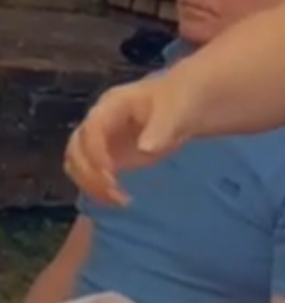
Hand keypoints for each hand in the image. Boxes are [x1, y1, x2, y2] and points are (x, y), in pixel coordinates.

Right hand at [65, 76, 196, 205]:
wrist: (190, 102)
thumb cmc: (182, 101)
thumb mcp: (178, 110)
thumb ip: (163, 127)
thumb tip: (145, 149)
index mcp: (113, 104)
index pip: (92, 129)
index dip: (95, 153)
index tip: (111, 174)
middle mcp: (100, 122)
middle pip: (77, 149)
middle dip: (89, 174)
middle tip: (115, 194)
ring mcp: (103, 140)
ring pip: (78, 165)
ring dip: (91, 185)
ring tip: (119, 201)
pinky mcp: (110, 156)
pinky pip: (92, 174)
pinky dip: (98, 189)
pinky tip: (119, 200)